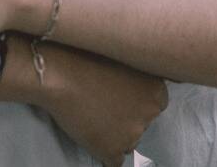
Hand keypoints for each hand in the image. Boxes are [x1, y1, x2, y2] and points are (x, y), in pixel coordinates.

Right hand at [34, 42, 168, 165]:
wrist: (60, 73)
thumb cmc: (85, 59)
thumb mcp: (124, 62)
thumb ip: (137, 81)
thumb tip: (134, 95)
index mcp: (157, 91)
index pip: (153, 107)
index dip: (133, 104)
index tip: (117, 98)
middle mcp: (150, 114)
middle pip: (141, 125)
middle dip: (124, 120)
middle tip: (101, 105)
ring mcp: (132, 134)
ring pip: (126, 143)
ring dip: (113, 135)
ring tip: (90, 116)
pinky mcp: (113, 149)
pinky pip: (113, 161)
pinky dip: (102, 152)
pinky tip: (90, 135)